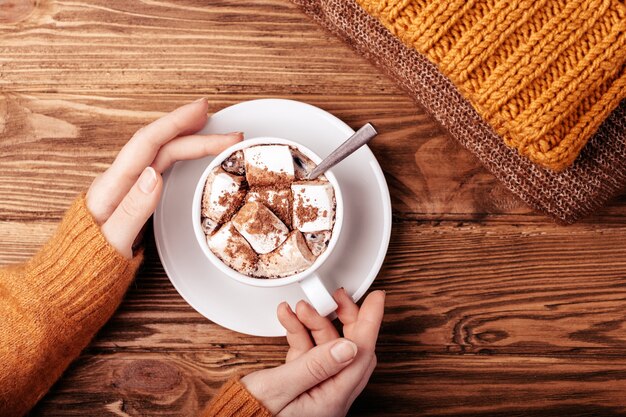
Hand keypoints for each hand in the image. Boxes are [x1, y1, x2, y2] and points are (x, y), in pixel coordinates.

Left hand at [86, 98, 241, 258]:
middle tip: (229, 133)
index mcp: (111, 187)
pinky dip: (181, 156)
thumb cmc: (88, 266)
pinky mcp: (133, 199)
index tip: (201, 111)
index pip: (147, 144)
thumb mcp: (112, 242)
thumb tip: (154, 175)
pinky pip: (160, 167)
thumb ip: (133, 210)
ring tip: (212, 131)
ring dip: (188, 140)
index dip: (175, 123)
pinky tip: (191, 154)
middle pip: (160, 147)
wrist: (72, 283)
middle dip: (195, 133)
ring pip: (161, 154)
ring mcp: (126, 189)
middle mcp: (119, 182)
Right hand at [241, 289, 384, 416]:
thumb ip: (315, 366)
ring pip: (329, 347)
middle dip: (345, 317)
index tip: (376, 299)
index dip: (370, 321)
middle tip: (336, 297)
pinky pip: (310, 353)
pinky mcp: (303, 384)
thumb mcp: (280, 388)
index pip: (362, 354)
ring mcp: (317, 390)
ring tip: (299, 307)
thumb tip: (349, 346)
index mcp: (331, 399)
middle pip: (351, 348)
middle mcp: (329, 395)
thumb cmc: (250, 415)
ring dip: (314, 323)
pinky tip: (288, 319)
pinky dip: (299, 333)